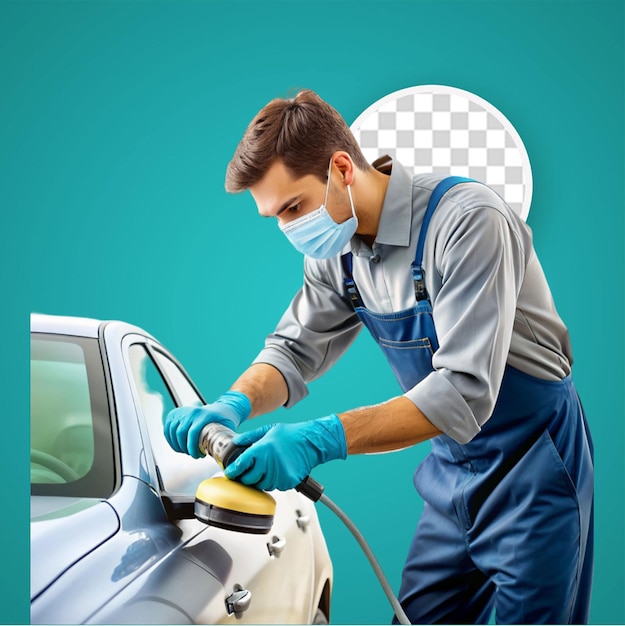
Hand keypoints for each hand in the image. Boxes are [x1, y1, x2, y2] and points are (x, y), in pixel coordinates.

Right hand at [164, 391, 250, 457]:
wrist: (221, 408)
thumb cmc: (224, 419)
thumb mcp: (228, 428)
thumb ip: (225, 440)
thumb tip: (225, 455)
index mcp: (204, 414)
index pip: (192, 432)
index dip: (191, 447)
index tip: (195, 455)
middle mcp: (192, 412)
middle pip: (180, 432)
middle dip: (184, 448)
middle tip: (192, 454)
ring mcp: (183, 411)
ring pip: (172, 431)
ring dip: (176, 445)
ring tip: (186, 450)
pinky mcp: (176, 413)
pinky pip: (167, 427)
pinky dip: (169, 438)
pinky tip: (176, 444)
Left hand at [224, 414, 346, 490]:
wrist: (311, 443)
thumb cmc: (291, 435)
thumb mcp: (268, 429)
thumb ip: (249, 437)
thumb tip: (236, 441)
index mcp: (261, 450)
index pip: (239, 466)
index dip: (232, 471)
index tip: (230, 473)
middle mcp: (268, 464)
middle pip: (248, 480)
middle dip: (246, 476)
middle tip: (249, 470)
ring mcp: (278, 475)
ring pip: (261, 485)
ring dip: (260, 479)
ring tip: (267, 468)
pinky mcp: (286, 482)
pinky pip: (274, 487)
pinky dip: (273, 481)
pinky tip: (277, 471)